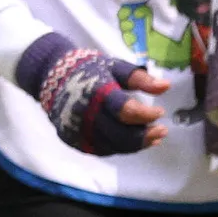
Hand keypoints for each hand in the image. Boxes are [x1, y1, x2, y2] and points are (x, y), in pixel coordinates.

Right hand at [20, 37, 169, 154]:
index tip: (160, 112)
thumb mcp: (116, 67)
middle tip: (162, 130)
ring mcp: (76, 130)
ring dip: (135, 144)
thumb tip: (166, 86)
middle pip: (120, 135)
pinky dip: (120, 148)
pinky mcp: (73, 140)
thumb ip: (141, 79)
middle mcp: (85, 114)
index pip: (125, 111)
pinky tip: (134, 142)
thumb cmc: (90, 69)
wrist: (51, 75)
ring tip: (152, 137)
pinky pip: (101, 150)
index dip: (146, 115)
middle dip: (144, 135)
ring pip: (112, 146)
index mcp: (96, 92)